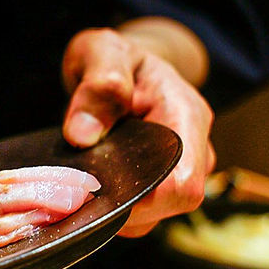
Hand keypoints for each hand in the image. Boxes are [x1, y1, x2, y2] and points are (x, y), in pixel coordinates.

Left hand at [61, 23, 215, 236]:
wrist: (121, 66)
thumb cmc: (115, 57)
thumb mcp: (101, 52)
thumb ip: (98, 86)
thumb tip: (83, 135)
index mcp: (186, 118)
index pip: (182, 185)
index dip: (143, 201)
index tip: (95, 190)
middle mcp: (193, 152)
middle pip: (167, 206)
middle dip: (120, 205)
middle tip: (75, 183)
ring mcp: (178, 172)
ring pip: (150, 216)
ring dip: (111, 207)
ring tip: (79, 179)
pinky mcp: (158, 185)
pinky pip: (139, 213)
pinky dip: (109, 207)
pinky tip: (85, 187)